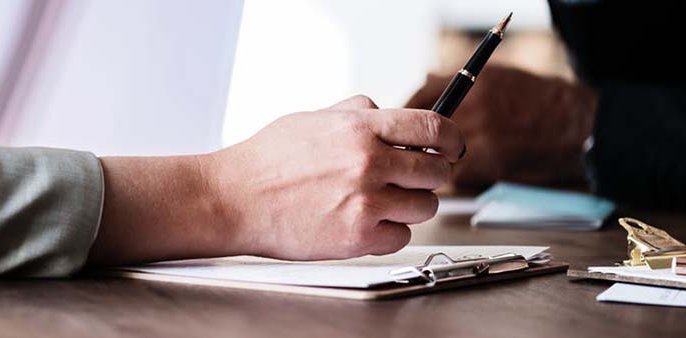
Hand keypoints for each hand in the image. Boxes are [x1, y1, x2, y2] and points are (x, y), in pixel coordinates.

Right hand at [204, 95, 462, 259]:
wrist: (233, 199)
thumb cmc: (264, 161)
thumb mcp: (311, 119)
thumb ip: (353, 114)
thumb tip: (382, 111)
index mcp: (360, 128)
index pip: (433, 127)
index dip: (451, 139)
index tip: (452, 147)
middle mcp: (369, 162)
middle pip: (436, 171)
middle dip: (428, 176)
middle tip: (411, 180)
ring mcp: (366, 202)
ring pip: (425, 207)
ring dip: (409, 206)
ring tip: (379, 203)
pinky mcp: (358, 237)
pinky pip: (401, 237)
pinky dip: (388, 233)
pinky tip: (363, 223)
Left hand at [405, 65, 596, 190]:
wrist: (576, 125)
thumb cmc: (537, 99)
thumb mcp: (497, 77)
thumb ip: (457, 82)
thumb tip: (424, 81)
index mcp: (473, 85)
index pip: (418, 100)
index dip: (405, 118)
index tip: (400, 130)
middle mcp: (475, 109)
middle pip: (424, 134)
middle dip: (417, 147)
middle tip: (418, 153)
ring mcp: (484, 137)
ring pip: (438, 158)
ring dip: (439, 164)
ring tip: (453, 160)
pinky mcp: (493, 163)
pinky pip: (460, 176)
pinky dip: (463, 177)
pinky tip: (478, 168)